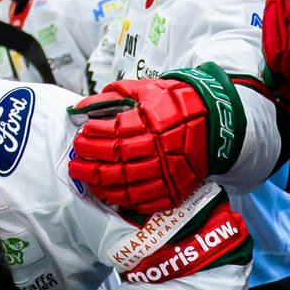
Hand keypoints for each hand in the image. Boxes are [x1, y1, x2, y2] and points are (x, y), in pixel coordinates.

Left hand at [67, 78, 217, 212]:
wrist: (215, 121)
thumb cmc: (176, 103)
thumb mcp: (145, 89)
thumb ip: (112, 96)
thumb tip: (81, 108)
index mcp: (151, 122)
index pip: (112, 133)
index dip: (92, 136)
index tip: (79, 137)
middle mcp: (158, 149)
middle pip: (115, 162)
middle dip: (89, 164)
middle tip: (74, 163)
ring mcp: (167, 172)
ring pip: (126, 185)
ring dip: (101, 185)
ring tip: (86, 180)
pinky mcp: (174, 188)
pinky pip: (145, 200)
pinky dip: (124, 199)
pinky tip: (109, 195)